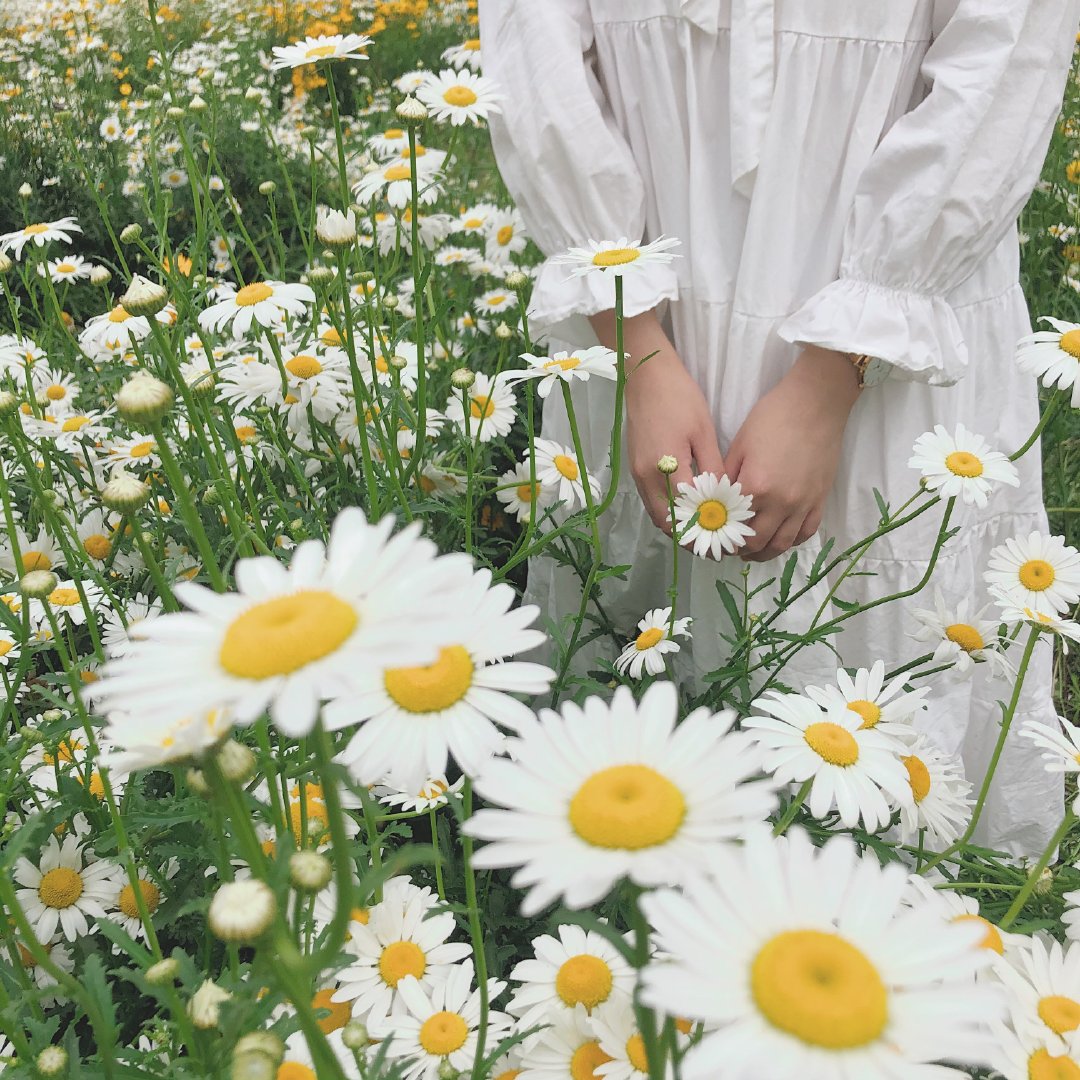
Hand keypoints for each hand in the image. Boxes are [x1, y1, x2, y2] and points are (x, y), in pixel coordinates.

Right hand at [588, 309, 723, 533]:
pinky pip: (652, 502)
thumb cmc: (680, 398)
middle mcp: (647, 477)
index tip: (725, 539)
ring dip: (678, 528)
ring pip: (657, 516)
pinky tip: (688, 511)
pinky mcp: (636, 469)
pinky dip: (669, 513)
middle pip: (667, 522)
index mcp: (665, 467)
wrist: (647, 377)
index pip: (686, 511)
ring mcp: (637, 474)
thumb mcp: (704, 433)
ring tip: (704, 531)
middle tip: (715, 542)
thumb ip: (712, 469)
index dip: (705, 528)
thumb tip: (723, 498)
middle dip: (690, 537)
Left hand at [726, 346, 859, 561]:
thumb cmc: (773, 417)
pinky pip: (806, 532)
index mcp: (756, 487)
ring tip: (751, 552)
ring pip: (782, 544)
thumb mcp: (739, 446)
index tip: (712, 538)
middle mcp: (781, 502)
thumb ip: (727, 479)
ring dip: (764, 553)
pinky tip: (780, 540)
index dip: (720, 536)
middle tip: (729, 548)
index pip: (733, 525)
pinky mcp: (820, 499)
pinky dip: (791, 541)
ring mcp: (803, 503)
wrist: (815, 403)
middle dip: (739, 549)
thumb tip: (716, 502)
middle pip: (757, 542)